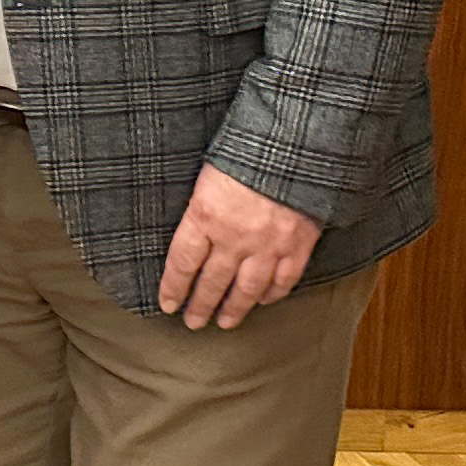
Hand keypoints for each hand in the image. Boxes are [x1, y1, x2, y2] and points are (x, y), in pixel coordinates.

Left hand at [157, 163, 323, 328]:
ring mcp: (268, 245)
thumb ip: (199, 207)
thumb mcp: (207, 173)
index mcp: (204, 216)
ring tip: (224, 322)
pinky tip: (262, 301)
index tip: (167, 304)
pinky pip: (283, 280)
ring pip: (246, 290)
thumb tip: (189, 233)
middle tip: (192, 322)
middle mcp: (234, 237)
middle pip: (212, 282)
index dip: (174, 288)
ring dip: (234, 309)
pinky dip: (272, 294)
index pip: (182, 263)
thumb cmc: (247, 149)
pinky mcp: (298, 245)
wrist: (296, 143)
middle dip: (200, 305)